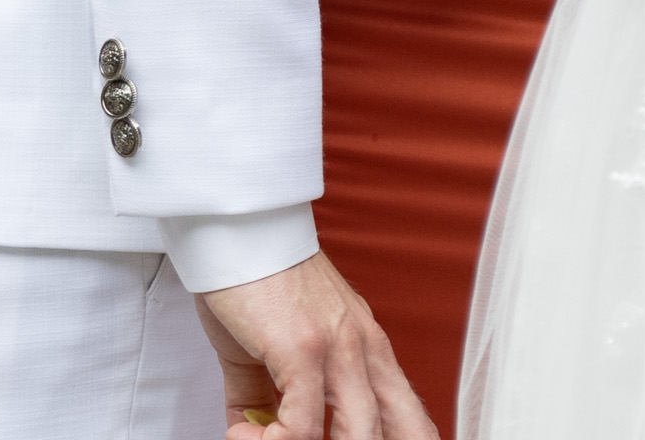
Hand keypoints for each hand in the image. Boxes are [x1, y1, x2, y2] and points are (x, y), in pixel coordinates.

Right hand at [195, 253, 436, 438]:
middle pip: (399, 430)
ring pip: (360, 436)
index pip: (408, 415)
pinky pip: (302, 428)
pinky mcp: (304, 349)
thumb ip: (270, 393)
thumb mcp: (275, 343)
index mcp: (367, 346)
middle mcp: (363, 347)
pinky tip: (243, 434)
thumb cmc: (254, 275)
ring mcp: (338, 348)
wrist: (236, 226)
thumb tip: (257, 430)